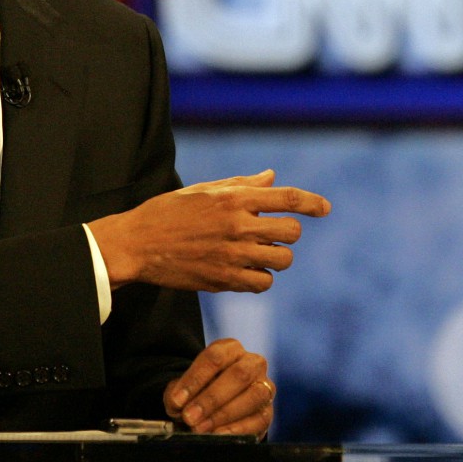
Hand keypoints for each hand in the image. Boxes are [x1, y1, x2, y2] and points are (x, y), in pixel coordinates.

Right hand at [90, 170, 330, 291]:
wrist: (138, 243)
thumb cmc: (170, 212)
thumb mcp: (206, 190)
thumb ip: (243, 185)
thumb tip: (272, 177)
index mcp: (234, 198)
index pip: (288, 198)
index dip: (312, 203)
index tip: (325, 209)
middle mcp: (238, 226)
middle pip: (291, 231)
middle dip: (288, 232)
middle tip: (271, 234)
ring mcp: (232, 255)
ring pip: (282, 260)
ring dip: (276, 257)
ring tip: (259, 254)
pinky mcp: (223, 280)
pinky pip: (263, 283)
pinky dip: (261, 278)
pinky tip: (246, 271)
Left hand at [164, 338, 275, 435]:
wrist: (217, 407)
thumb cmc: (200, 393)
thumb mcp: (184, 389)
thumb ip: (176, 395)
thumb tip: (178, 405)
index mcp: (230, 349)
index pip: (215, 357)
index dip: (195, 378)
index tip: (177, 400)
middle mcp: (252, 363)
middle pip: (239, 374)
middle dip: (212, 398)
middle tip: (190, 417)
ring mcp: (264, 387)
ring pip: (253, 395)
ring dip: (224, 414)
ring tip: (201, 428)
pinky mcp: (268, 411)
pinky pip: (260, 419)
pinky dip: (237, 429)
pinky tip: (218, 435)